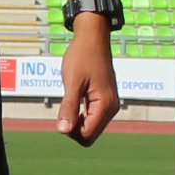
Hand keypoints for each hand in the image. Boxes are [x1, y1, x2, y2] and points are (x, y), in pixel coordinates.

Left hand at [57, 24, 120, 143]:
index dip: (70, 130)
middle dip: (73, 127)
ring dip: (76, 119)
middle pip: (89, 135)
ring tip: (72, 98)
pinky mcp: (105, 100)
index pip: (86, 136)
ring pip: (90, 127)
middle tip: (66, 105)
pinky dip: (81, 113)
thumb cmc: (82, 56)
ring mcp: (110, 105)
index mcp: (105, 106)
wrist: (93, 38)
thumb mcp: (72, 82)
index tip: (63, 110)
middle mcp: (111, 108)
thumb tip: (63, 131)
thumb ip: (69, 107)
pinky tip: (76, 98)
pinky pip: (92, 117)